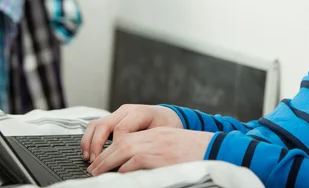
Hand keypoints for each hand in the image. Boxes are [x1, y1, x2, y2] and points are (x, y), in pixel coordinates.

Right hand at [81, 105, 182, 162]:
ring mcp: (118, 113)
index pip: (121, 128)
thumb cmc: (167, 125)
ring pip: (96, 124)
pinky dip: (90, 139)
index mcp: (140, 112)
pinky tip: (89, 152)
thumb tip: (134, 159)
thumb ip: (147, 143)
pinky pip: (96, 126)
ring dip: (89, 142)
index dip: (116, 145)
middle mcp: (126, 110)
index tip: (114, 159)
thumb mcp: (162, 134)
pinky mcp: (113, 119)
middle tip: (95, 162)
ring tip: (88, 158)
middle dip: (96, 145)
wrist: (168, 116)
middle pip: (104, 124)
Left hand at [87, 128, 214, 175]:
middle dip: (104, 157)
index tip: (102, 160)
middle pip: (121, 143)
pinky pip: (134, 162)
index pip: (128, 137)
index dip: (112, 149)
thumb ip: (156, 149)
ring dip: (107, 163)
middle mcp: (154, 136)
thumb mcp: (173, 146)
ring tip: (98, 174)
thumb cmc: (197, 152)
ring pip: (123, 151)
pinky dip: (123, 171)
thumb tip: (134, 164)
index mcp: (157, 132)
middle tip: (93, 169)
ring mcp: (156, 145)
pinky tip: (118, 177)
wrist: (215, 149)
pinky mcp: (158, 157)